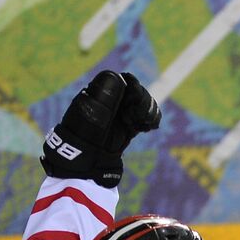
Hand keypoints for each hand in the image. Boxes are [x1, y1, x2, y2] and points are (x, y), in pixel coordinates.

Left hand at [41, 71, 160, 186]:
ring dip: (148, 112)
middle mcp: (111, 101)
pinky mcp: (128, 126)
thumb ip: (105, 93)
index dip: (134, 91)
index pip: (125, 81)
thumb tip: (119, 76)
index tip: (132, 107)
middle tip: (137, 120)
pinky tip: (148, 127)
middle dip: (142, 104)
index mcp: (100, 93)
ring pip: (144, 103)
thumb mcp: (93, 112)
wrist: (87, 162)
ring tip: (144, 125)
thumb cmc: (87, 136)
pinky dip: (151, 119)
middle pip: (137, 91)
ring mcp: (120, 114)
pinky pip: (146, 115)